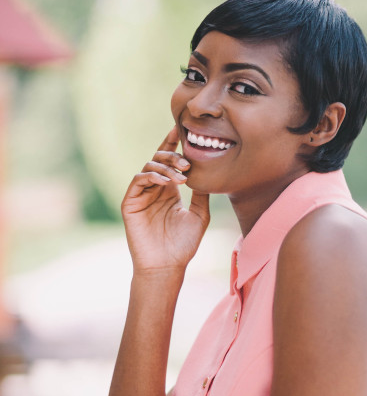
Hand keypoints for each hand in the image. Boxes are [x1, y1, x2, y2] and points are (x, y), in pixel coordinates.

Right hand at [121, 126, 209, 272]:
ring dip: (165, 167)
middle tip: (188, 162)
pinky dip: (152, 177)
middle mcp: (154, 190)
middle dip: (172, 155)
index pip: (169, 162)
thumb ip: (201, 193)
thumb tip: (208, 170)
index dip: (172, 144)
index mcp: (169, 191)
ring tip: (182, 176)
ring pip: (149, 168)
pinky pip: (138, 181)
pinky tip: (167, 182)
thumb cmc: (183, 245)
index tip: (181, 129)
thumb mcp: (200, 215)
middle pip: (158, 160)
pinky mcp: (130, 203)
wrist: (167, 267)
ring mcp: (141, 196)